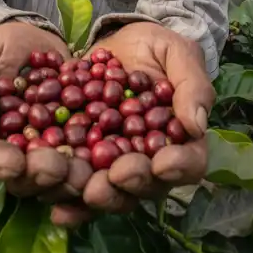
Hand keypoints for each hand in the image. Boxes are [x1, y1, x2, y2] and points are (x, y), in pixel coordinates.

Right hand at [0, 21, 90, 216]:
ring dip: (71, 179)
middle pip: (20, 178)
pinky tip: (113, 156)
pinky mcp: (78, 149)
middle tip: (58, 167)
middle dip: (39, 176)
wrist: (41, 41)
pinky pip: (88, 162)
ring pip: (56, 180)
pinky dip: (100, 163)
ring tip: (86, 169)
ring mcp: (46, 155)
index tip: (14, 162)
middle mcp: (11, 154)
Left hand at [76, 21, 214, 216]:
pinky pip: (77, 189)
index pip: (191, 162)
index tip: (161, 163)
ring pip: (112, 195)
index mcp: (180, 140)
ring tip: (83, 188)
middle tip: (115, 175)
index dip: (179, 166)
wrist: (110, 45)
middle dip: (132, 184)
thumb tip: (196, 125)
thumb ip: (191, 85)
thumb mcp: (176, 52)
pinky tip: (56, 207)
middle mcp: (151, 163)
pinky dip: (68, 201)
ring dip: (99, 197)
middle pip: (148, 186)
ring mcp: (116, 168)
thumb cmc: (152, 47)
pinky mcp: (83, 165)